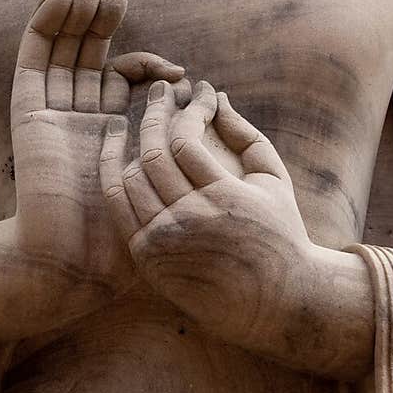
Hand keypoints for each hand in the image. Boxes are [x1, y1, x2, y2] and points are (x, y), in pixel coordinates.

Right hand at [0, 0, 183, 343]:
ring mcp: (50, 111)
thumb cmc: (124, 239)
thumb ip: (186, 150)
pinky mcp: (27, 110)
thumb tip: (221, 108)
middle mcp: (75, 116)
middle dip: (104, 20)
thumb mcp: (167, 186)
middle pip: (87, 51)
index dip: (147, 65)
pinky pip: (34, 58)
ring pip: (60, 47)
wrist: (72, 264)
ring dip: (75, 12)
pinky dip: (45, 24)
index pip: (121, 77)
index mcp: (106, 132)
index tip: (179, 76)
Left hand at [99, 79, 315, 353]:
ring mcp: (165, 243)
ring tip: (132, 118)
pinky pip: (119, 208)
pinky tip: (115, 152)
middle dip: (153, 113)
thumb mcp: (273, 180)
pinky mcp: (148, 259)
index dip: (187, 109)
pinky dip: (112, 175)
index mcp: (226, 199)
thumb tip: (216, 97)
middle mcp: (191, 221)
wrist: (274, 302)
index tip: (194, 91)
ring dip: (128, 142)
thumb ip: (245, 134)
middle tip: (158, 90)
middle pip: (153, 155)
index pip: (187, 141)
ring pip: (130, 179)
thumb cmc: (280, 233)